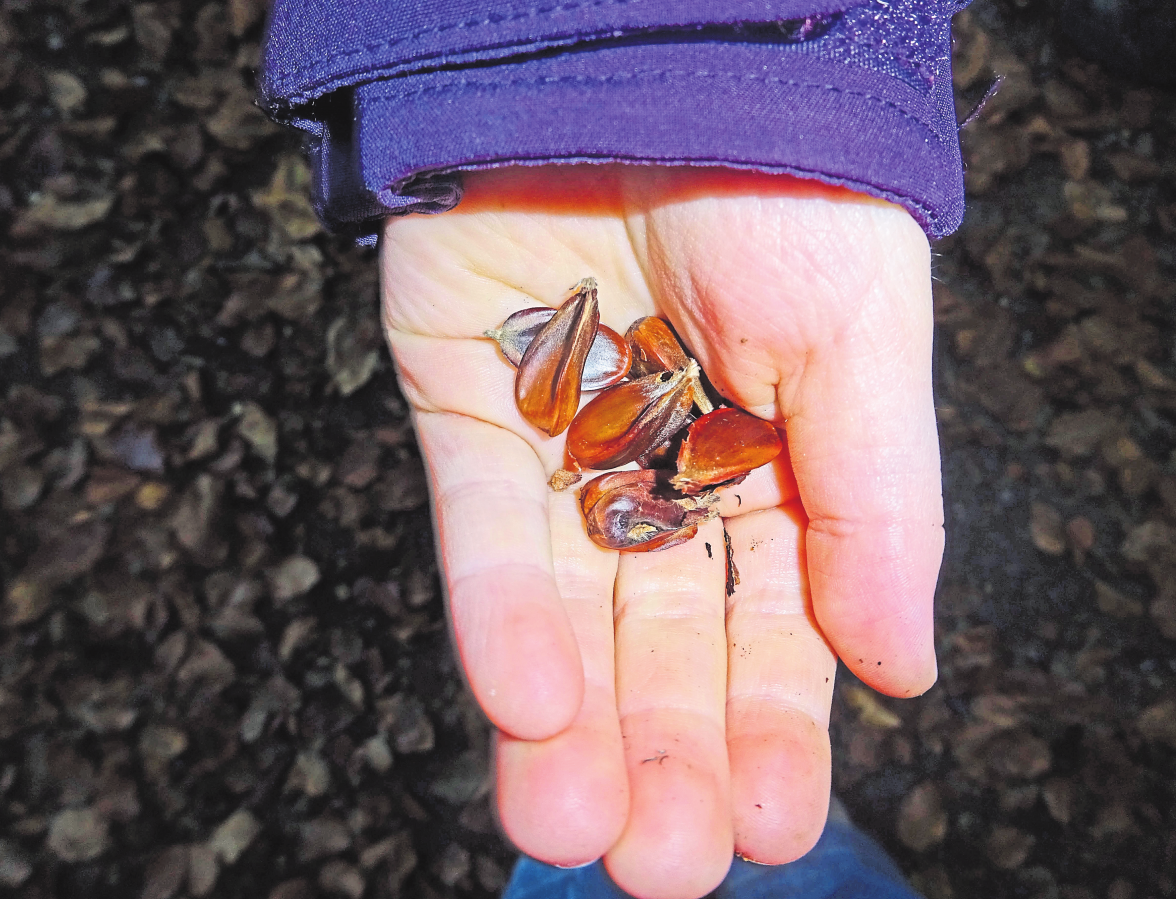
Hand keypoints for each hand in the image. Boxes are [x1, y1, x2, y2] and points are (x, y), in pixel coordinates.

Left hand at [379, 165, 941, 898]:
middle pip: (657, 641)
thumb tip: (905, 667)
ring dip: (562, 725)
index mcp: (771, 470)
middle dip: (662, 753)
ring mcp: (558, 447)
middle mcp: (660, 474)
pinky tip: (523, 701)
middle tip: (661, 865)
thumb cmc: (789, 195)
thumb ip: (880, 510)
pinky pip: (477, 526)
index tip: (769, 826)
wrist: (660, 63)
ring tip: (572, 830)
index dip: (769, 727)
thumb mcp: (864, 351)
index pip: (769, 628)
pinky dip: (495, 612)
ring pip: (559, 611)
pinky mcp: (467, 405)